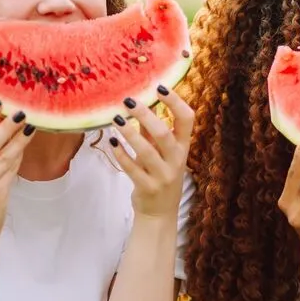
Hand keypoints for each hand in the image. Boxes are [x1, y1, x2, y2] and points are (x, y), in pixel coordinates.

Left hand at [108, 85, 194, 218]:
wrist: (160, 213)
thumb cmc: (161, 175)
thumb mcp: (162, 152)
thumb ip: (153, 131)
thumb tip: (143, 103)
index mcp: (183, 147)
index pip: (187, 119)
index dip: (175, 102)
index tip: (160, 87)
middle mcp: (176, 160)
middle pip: (164, 134)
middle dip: (146, 115)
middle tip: (128, 101)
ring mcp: (163, 176)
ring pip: (146, 151)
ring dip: (129, 134)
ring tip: (115, 119)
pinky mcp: (147, 187)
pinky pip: (132, 169)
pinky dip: (121, 154)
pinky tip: (112, 142)